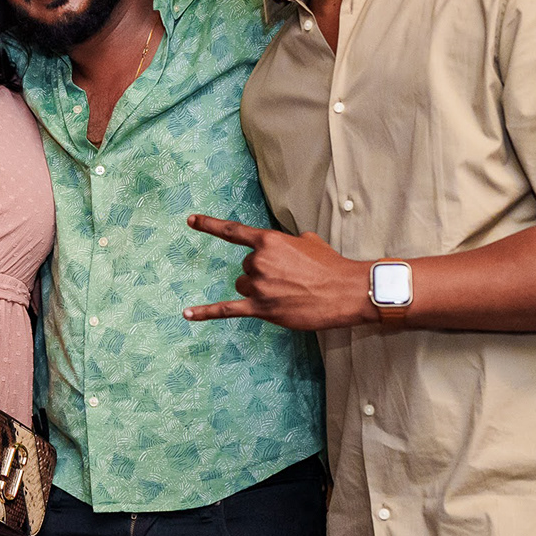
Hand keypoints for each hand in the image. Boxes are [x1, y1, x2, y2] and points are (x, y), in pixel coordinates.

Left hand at [181, 216, 371, 330]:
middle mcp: (260, 261)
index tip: (190, 220)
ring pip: (243, 286)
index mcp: (269, 241)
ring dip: (258, 290)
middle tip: (288, 279)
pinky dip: (206, 313)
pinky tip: (187, 315)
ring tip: (285, 293)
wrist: (347, 292)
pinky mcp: (262, 309)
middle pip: (245, 267)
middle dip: (262, 273)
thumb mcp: (308, 242)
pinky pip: (227, 310)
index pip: (233, 232)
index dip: (209, 225)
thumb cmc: (331, 266)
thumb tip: (284, 250)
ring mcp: (259, 286)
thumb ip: (287, 243)